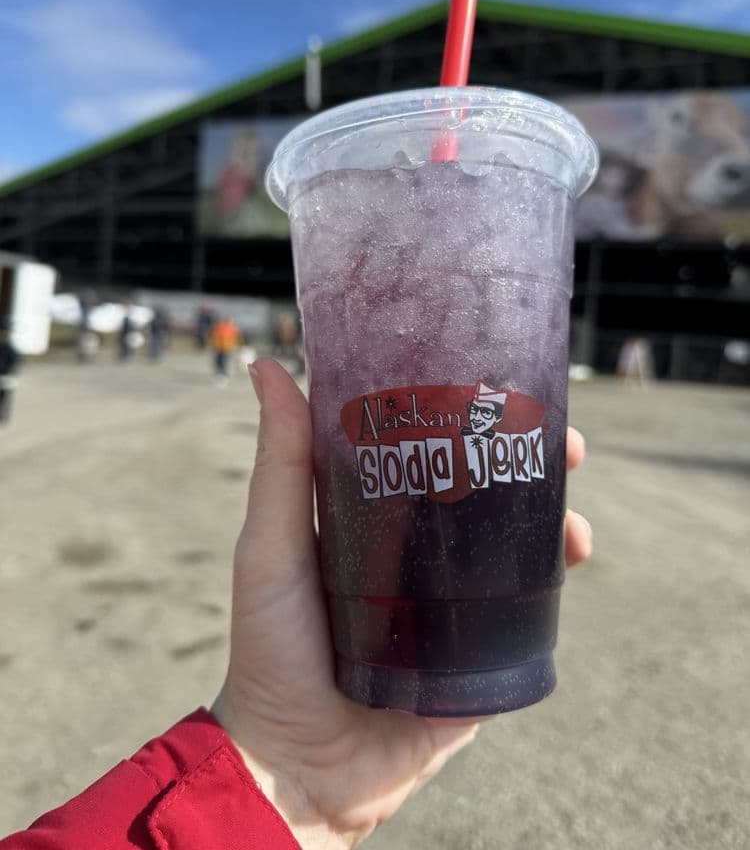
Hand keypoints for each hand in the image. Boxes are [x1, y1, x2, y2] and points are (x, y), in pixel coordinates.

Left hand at [212, 360, 590, 848]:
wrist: (297, 765)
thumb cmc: (270, 649)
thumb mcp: (271, 544)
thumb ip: (280, 463)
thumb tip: (264, 367)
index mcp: (375, 521)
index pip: (430, 453)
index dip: (469, 417)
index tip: (502, 385)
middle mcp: (419, 555)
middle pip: (486, 493)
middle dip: (531, 460)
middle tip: (564, 442)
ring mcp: (454, 603)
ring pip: (516, 544)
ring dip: (555, 516)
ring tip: (572, 510)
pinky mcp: (480, 652)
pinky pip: (528, 608)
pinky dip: (557, 577)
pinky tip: (573, 553)